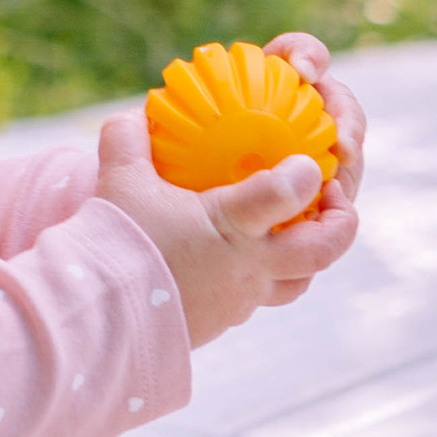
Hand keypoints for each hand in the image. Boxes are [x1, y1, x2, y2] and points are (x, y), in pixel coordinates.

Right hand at [95, 32, 365, 347]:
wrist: (96, 316)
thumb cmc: (113, 242)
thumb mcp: (118, 180)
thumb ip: (129, 139)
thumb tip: (136, 114)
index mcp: (230, 225)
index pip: (286, 193)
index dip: (305, 174)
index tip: (306, 162)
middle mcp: (247, 266)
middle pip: (320, 250)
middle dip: (340, 222)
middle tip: (335, 197)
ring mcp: (239, 299)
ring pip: (297, 282)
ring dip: (305, 257)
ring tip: (293, 233)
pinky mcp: (222, 321)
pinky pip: (257, 299)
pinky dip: (260, 276)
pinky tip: (236, 260)